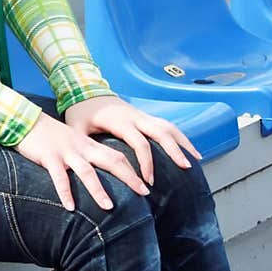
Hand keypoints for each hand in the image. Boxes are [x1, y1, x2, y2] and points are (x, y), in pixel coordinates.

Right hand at [14, 110, 152, 212]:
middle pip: (112, 161)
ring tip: (109, 208)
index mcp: (89, 145)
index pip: (118, 156)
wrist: (25, 121)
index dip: (133, 170)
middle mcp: (82, 148)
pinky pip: (59, 178)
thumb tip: (99, 173)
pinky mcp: (49, 158)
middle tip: (144, 193)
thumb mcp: (73, 143)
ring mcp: (66, 153)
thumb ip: (86, 155)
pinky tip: (70, 208)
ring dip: (98, 191)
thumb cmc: (50, 136)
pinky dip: (65, 193)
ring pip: (87, 172)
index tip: (146, 186)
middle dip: (129, 177)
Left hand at [64, 95, 200, 184]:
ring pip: (168, 126)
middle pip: (162, 132)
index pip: (140, 143)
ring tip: (195, 160)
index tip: (148, 181)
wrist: (86, 89)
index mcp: (120, 121)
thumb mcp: (76, 128)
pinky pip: (166, 125)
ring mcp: (142, 115)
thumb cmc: (80, 112)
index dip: (146, 163)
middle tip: (185, 168)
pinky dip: (179, 137)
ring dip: (183, 142)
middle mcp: (135, 116)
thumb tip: (86, 170)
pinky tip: (189, 150)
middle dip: (175, 150)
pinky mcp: (145, 116)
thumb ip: (82, 145)